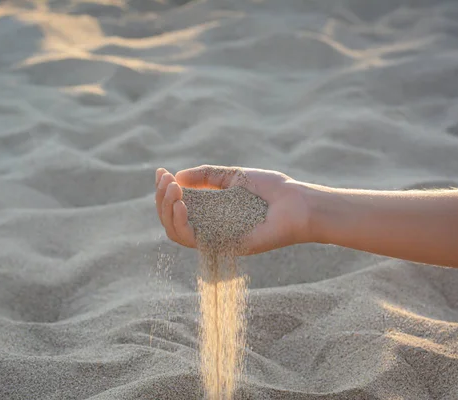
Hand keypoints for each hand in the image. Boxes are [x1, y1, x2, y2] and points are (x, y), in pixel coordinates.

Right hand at [155, 165, 318, 254]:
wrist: (297, 203)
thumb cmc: (271, 189)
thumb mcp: (233, 176)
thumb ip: (207, 176)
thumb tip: (178, 176)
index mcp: (211, 211)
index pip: (178, 207)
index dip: (164, 191)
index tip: (160, 172)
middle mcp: (210, 227)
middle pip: (171, 220)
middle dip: (162, 199)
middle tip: (166, 180)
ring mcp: (216, 238)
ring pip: (176, 232)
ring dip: (167, 210)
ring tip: (173, 191)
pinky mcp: (223, 247)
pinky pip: (193, 241)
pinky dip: (182, 223)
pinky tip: (183, 204)